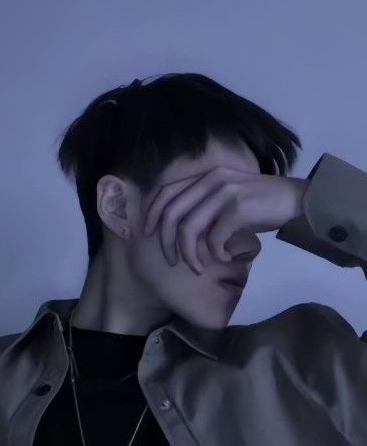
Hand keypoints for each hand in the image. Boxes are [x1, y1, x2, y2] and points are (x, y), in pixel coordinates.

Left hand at [143, 166, 308, 273]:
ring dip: (189, 254)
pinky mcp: (239, 208)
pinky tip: (226, 258)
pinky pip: (215, 238)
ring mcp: (225, 193)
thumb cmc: (259, 204)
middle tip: (171, 261)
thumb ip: (203, 209)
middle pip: (173, 213)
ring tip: (197, 268)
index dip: (152, 213)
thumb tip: (181, 235)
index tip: (149, 233)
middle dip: (167, 241)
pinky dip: (216, 254)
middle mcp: (211, 180)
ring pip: (190, 228)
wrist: (296, 200)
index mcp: (205, 177)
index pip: (166, 192)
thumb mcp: (226, 200)